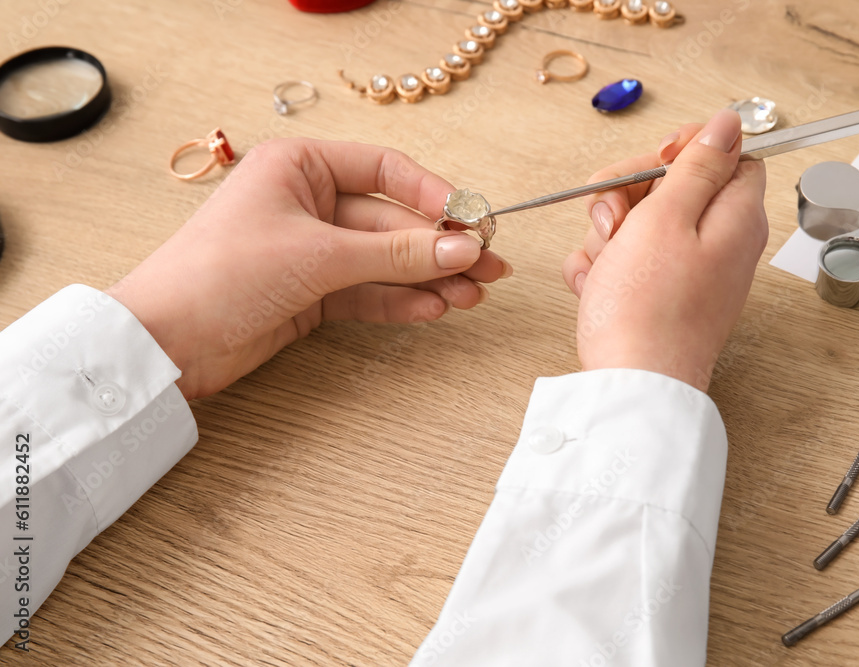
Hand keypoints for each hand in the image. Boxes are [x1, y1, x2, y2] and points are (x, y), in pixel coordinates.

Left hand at [108, 139, 510, 399]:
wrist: (166, 343)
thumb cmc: (219, 274)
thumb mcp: (319, 256)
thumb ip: (395, 253)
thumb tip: (462, 247)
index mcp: (300, 166)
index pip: (385, 170)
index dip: (434, 195)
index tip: (473, 222)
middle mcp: (307, 203)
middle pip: (391, 221)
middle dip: (439, 247)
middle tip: (488, 266)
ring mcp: (311, 251)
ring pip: (384, 261)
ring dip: (428, 278)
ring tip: (471, 295)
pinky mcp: (311, 293)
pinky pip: (368, 291)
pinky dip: (401, 301)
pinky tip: (434, 308)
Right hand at [562, 109, 767, 391]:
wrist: (630, 387)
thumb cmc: (648, 310)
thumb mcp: (667, 218)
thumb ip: (697, 165)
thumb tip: (731, 123)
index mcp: (734, 217)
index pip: (728, 154)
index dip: (686, 149)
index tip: (655, 162)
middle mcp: (718, 243)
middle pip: (672, 186)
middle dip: (628, 195)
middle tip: (612, 221)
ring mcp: (688, 272)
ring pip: (640, 223)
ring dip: (607, 236)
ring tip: (603, 267)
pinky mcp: (660, 296)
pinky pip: (626, 261)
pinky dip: (603, 268)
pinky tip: (593, 287)